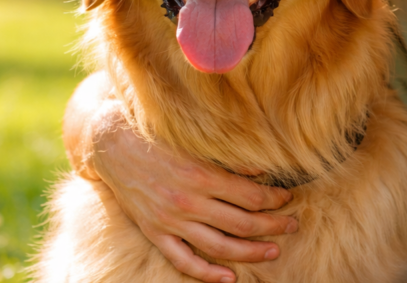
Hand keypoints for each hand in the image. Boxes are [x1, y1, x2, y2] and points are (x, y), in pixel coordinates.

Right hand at [88, 104, 298, 282]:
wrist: (113, 145)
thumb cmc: (159, 137)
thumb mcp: (196, 142)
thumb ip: (229, 160)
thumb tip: (262, 172)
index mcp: (202, 175)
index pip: (251, 196)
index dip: (275, 199)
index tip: (288, 198)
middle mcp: (188, 202)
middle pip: (242, 223)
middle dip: (273, 226)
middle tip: (293, 225)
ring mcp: (171, 221)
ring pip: (219, 247)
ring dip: (250, 252)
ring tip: (273, 252)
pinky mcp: (155, 233)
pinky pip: (184, 261)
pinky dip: (207, 273)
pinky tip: (229, 277)